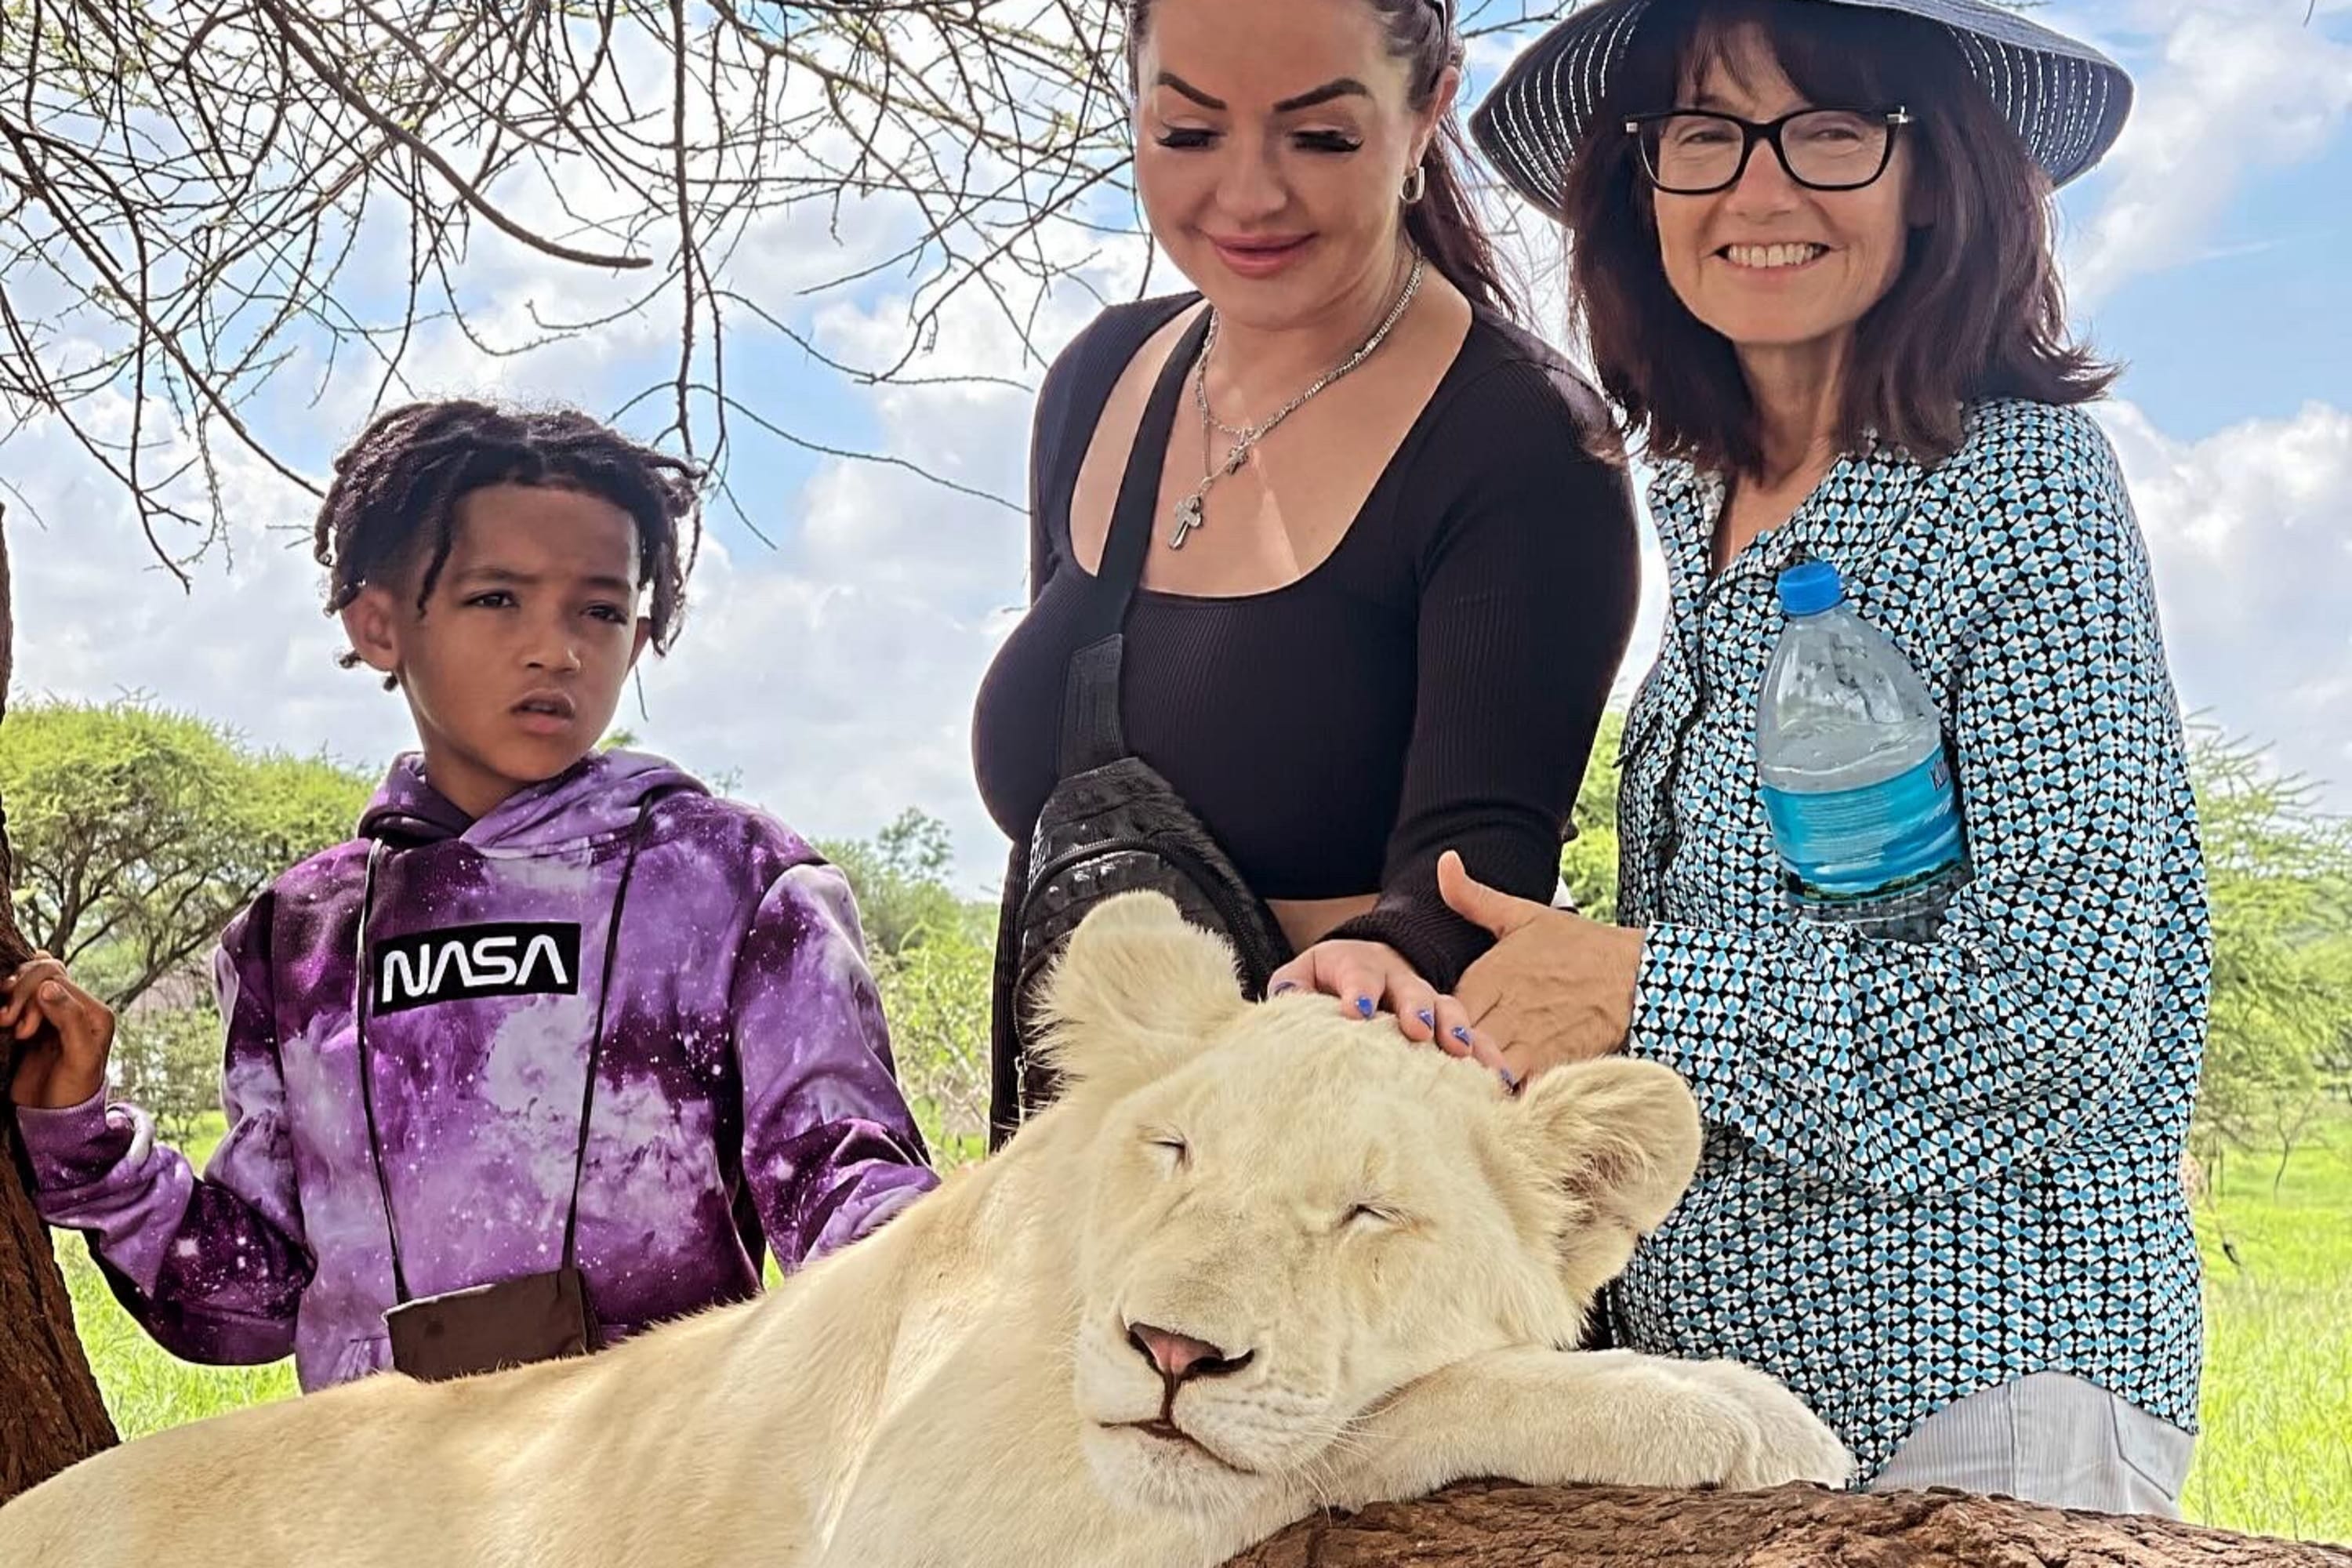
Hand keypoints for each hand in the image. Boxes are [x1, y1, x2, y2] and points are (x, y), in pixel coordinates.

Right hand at [3, 952, 116, 1109]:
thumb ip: (70, 1020)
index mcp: (94, 1012)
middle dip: (20, 993)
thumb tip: (49, 986)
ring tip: (4, 1022)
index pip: (56, 979)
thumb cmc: (73, 1092)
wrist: (53, 1118)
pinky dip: (7, 1003)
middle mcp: (76, 1008)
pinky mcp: (33, 1024)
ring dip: (11, 997)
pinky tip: (3, 1020)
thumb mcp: (80, 1059)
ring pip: (28, 983)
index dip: (33, 996)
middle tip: (8, 1023)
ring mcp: (53, 1015)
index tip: (23, 1030)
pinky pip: (19, 999)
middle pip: (41, 974)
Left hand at [1266, 939, 1512, 1077]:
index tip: (1357, 1011)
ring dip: (1455, 1029)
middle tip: (1416, 1028)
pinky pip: (1471, 1037)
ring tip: (1460, 1051)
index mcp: (1358, 964)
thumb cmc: (1328, 982)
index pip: (1359, 974)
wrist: (1366, 967)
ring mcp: (1427, 1001)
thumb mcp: (1305, 975)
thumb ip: (1294, 986)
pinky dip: (1484, 1054)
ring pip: (1447, 1009)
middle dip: (1415, 1008)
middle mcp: (1398, 979)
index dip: (1359, 991)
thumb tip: (1285, 999)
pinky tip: (1497, 1075)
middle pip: (1410, 989)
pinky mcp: (1446, 1025)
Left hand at [1439, 852, 1644, 1083]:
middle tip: (1424, 1061)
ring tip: (1452, 1082)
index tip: (1417, 1027)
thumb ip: (1475, 898)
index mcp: (1491, 975)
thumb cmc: (1577, 947)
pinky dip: (1501, 1094)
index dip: (1425, 1021)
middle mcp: (1506, 1010)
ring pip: (1481, 1069)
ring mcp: (1530, 1041)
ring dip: (1466, 1077)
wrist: (1637, 976)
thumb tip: (1444, 861)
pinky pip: (1517, 1088)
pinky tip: (1488, 1095)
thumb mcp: (1524, 915)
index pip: (1438, 1007)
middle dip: (1439, 1054)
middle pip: (1453, 1044)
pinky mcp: (1553, 1065)